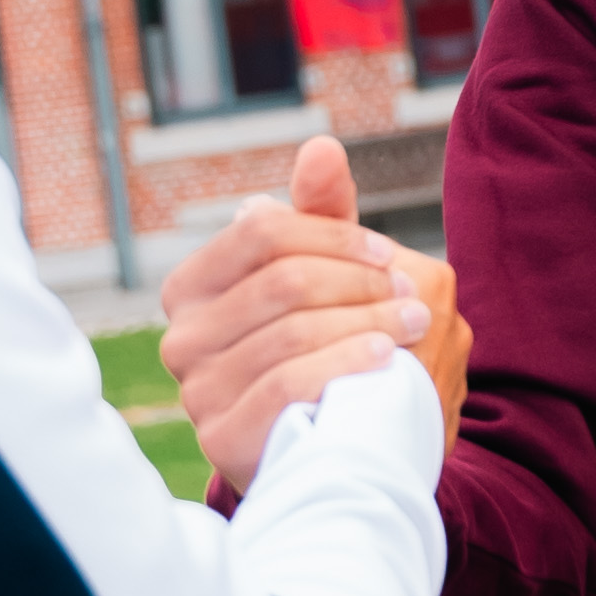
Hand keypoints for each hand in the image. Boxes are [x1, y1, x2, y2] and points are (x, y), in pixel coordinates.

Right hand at [160, 133, 468, 487]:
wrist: (321, 449)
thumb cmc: (319, 347)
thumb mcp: (320, 276)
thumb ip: (320, 213)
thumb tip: (323, 146)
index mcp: (191, 286)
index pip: (260, 231)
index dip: (333, 235)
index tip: (388, 254)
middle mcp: (181, 338)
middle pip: (282, 280)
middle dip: (360, 283)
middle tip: (414, 296)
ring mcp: (196, 392)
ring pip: (290, 333)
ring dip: (367, 321)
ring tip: (415, 324)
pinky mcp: (222, 440)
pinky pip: (287, 387)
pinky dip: (343, 364)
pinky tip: (384, 358)